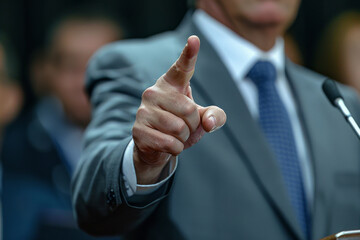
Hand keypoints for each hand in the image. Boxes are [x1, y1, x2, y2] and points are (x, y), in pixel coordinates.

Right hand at [132, 35, 226, 184]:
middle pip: (189, 110)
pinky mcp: (138, 130)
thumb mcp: (202, 119)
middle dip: (193, 125)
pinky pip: (170, 143)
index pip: (182, 67)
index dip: (189, 54)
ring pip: (179, 128)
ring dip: (184, 138)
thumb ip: (215, 115)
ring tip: (176, 135)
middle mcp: (154, 91)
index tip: (194, 40)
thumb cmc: (181, 125)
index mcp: (171, 83)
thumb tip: (208, 122)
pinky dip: (176, 148)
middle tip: (184, 126)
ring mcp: (143, 110)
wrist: (156, 146)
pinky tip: (168, 144)